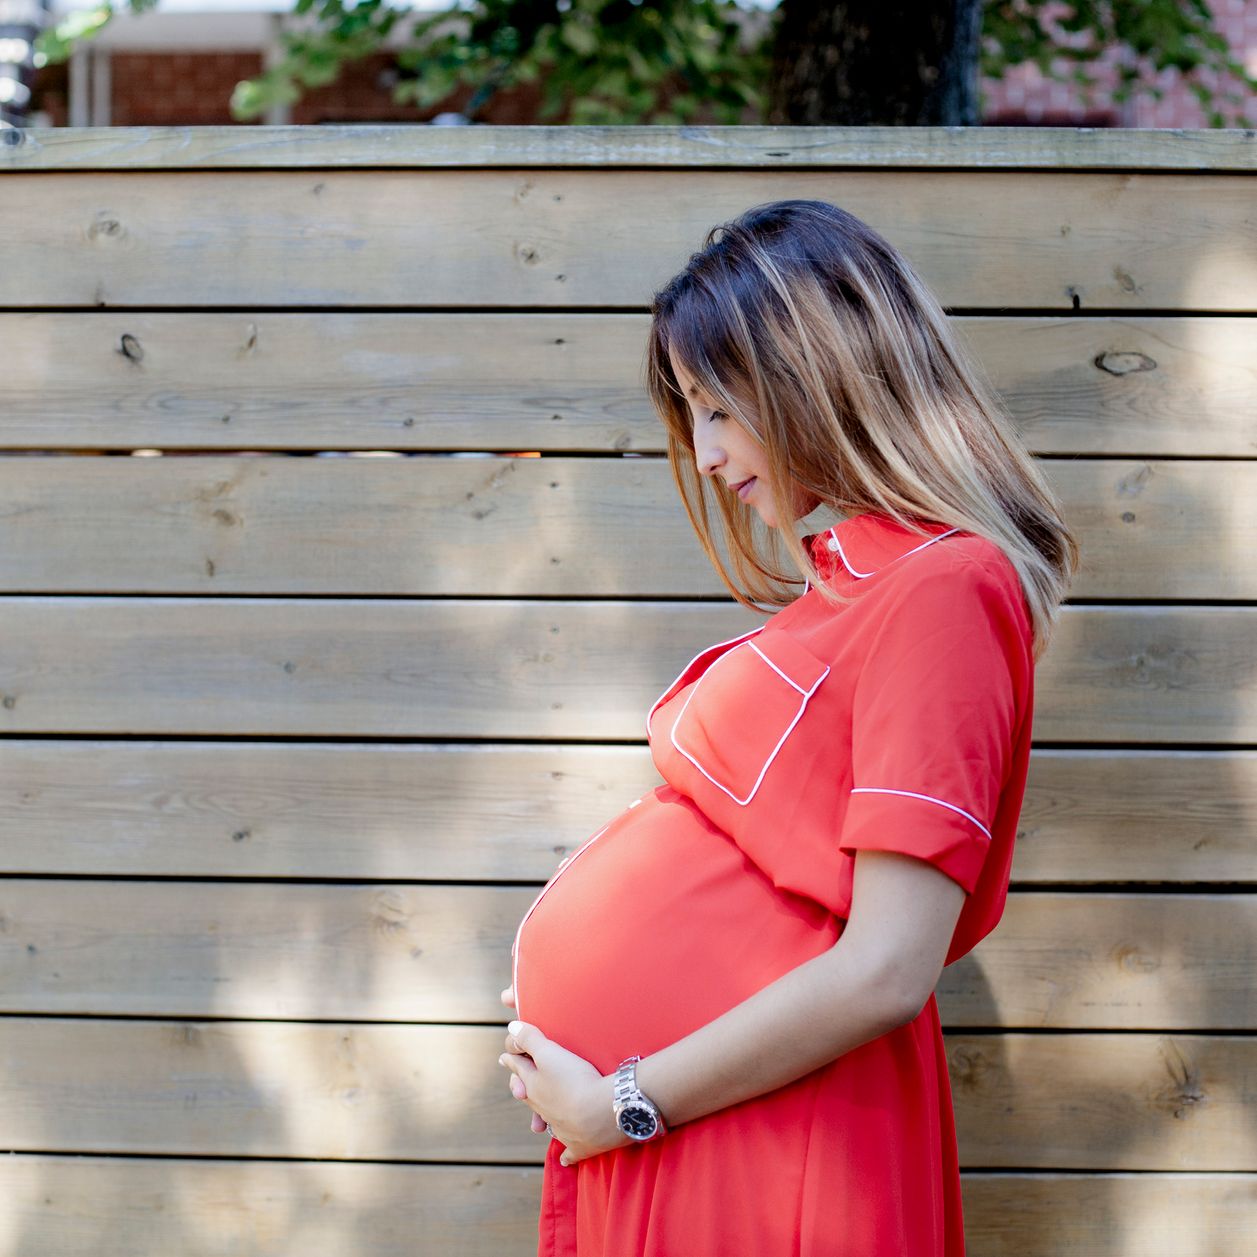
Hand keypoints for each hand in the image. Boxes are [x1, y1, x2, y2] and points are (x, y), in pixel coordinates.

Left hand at [498, 1020, 629, 1166]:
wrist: (604, 1113)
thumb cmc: (575, 1081)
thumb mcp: (550, 1053)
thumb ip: (530, 1040)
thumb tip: (511, 1028)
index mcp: (533, 1087)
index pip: (518, 1069)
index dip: (512, 1059)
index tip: (505, 1057)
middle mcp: (542, 1110)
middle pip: (528, 1096)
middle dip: (521, 1088)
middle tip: (517, 1085)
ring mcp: (560, 1130)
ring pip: (546, 1124)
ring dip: (541, 1119)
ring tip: (536, 1124)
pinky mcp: (579, 1146)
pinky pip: (570, 1152)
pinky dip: (566, 1155)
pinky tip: (564, 1159)